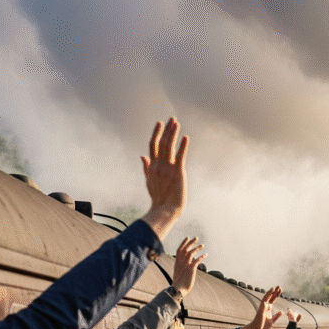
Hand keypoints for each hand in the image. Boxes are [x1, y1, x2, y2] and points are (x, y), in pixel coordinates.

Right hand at [140, 118, 188, 240]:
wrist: (165, 210)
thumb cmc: (159, 198)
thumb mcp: (149, 181)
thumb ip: (146, 168)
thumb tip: (142, 156)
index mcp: (152, 166)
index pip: (153, 145)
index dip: (156, 133)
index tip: (160, 123)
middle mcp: (159, 165)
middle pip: (161, 142)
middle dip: (167, 130)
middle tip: (172, 118)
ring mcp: (167, 168)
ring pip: (169, 146)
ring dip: (173, 134)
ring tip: (177, 123)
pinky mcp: (178, 173)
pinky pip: (180, 157)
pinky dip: (182, 146)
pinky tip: (186, 138)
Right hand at [172, 236, 204, 296]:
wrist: (178, 290)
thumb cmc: (178, 284)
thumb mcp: (179, 273)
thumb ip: (182, 267)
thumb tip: (188, 265)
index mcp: (177, 263)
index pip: (180, 250)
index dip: (184, 243)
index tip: (188, 238)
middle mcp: (180, 262)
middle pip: (185, 249)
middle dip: (191, 242)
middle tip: (196, 238)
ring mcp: (185, 265)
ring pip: (191, 253)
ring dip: (197, 248)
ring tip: (203, 245)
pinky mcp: (191, 269)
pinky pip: (197, 260)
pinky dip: (201, 257)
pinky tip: (206, 255)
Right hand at [240, 284, 282, 328]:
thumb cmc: (263, 325)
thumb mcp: (272, 320)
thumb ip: (276, 316)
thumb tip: (281, 312)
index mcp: (268, 308)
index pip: (273, 300)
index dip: (276, 295)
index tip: (280, 290)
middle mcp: (266, 306)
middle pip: (271, 297)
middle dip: (275, 292)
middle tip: (280, 286)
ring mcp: (263, 306)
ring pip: (268, 296)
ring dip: (272, 291)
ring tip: (277, 287)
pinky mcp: (262, 307)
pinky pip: (265, 299)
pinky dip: (268, 294)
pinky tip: (272, 289)